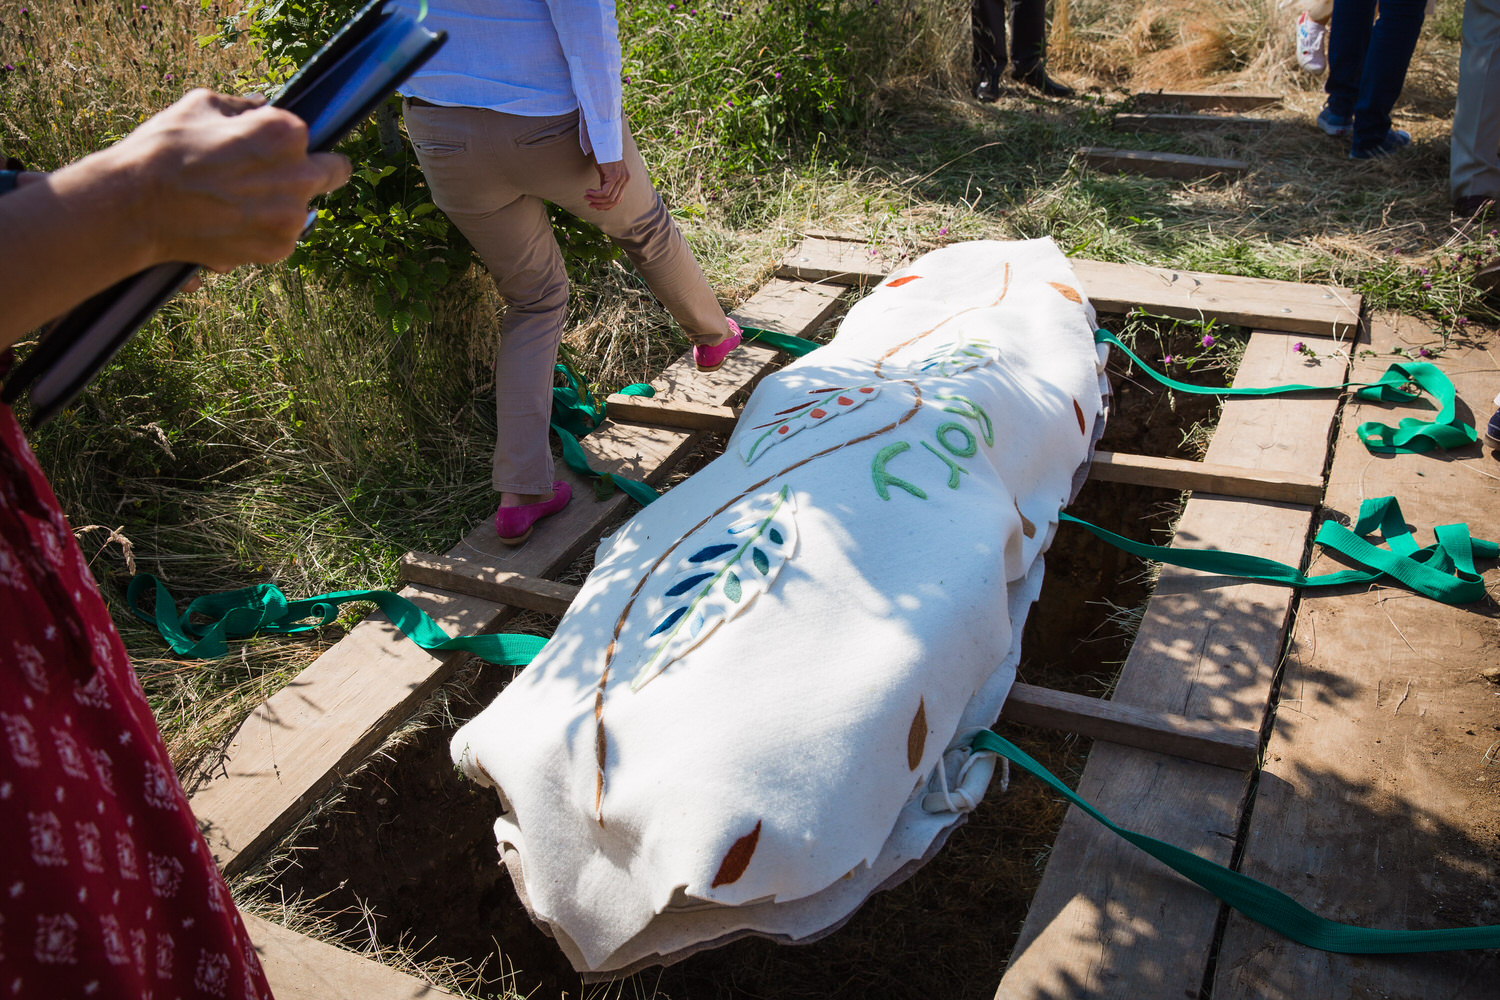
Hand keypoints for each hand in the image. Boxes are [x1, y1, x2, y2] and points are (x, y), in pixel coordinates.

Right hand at [115, 89, 351, 271]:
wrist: (135, 207)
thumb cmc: (165, 150)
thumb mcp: (202, 105)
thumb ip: (243, 108)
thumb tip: (261, 107)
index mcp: (286, 133)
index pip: (311, 137)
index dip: (289, 144)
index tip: (273, 151)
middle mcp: (300, 176)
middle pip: (330, 174)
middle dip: (306, 173)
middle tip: (271, 179)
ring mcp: (292, 217)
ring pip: (300, 209)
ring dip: (278, 207)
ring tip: (232, 204)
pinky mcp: (278, 248)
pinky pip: (280, 237)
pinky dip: (261, 233)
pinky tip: (227, 224)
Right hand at [585, 158, 629, 210]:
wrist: (603, 142)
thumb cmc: (602, 155)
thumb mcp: (605, 172)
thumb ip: (606, 183)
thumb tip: (601, 195)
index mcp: (624, 180)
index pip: (618, 199)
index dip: (607, 206)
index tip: (596, 205)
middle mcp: (625, 180)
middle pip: (614, 201)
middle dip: (601, 205)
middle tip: (589, 204)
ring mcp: (621, 178)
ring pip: (609, 198)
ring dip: (596, 200)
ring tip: (586, 197)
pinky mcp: (614, 176)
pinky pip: (604, 192)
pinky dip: (595, 194)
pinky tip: (588, 191)